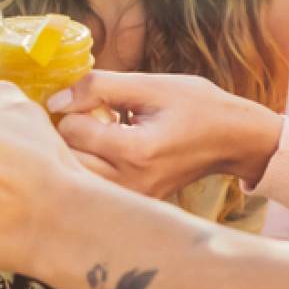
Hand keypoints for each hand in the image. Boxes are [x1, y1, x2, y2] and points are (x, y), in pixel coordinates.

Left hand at [48, 71, 283, 194]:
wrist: (232, 140)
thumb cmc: (197, 106)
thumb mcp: (151, 84)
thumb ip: (99, 87)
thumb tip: (55, 101)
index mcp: (137, 151)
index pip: (72, 131)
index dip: (75, 108)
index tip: (94, 101)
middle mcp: (132, 183)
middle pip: (65, 162)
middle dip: (68, 135)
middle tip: (87, 116)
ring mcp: (133, 198)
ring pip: (76, 179)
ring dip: (76, 153)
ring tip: (96, 133)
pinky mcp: (135, 203)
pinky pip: (95, 187)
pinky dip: (91, 167)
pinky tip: (108, 150)